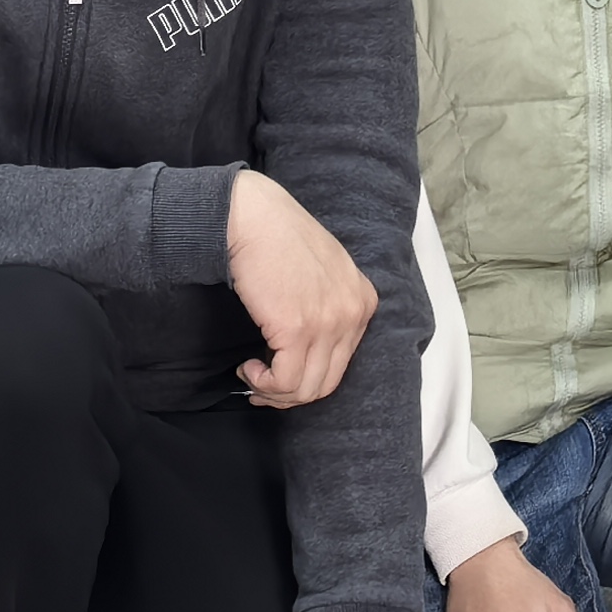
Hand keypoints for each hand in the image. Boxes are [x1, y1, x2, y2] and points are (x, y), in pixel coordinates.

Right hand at [230, 170, 379, 408]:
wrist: (254, 217)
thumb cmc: (279, 238)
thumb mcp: (325, 270)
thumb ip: (329, 304)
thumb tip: (310, 349)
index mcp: (363, 301)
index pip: (342, 362)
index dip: (309, 379)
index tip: (282, 377)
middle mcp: (353, 314)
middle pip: (326, 382)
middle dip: (292, 394)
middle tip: (263, 387)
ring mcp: (328, 323)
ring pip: (306, 388)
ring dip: (275, 392)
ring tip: (253, 377)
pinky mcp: (297, 329)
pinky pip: (285, 381)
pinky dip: (264, 384)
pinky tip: (249, 369)